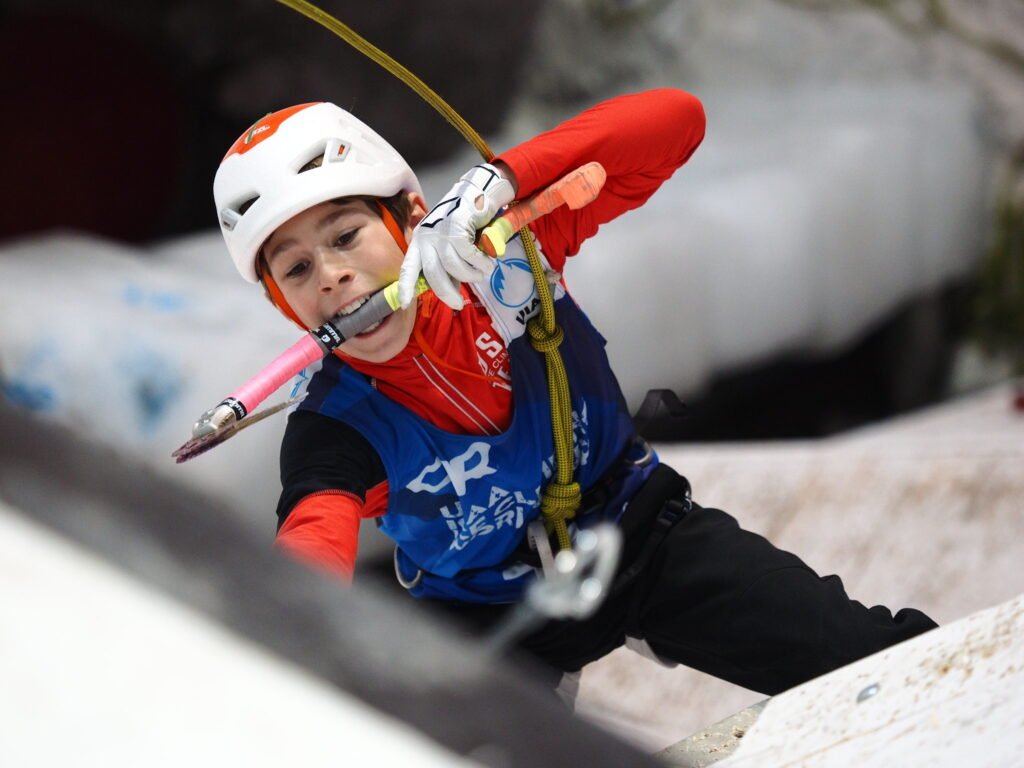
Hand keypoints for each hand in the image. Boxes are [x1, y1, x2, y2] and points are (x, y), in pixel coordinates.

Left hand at [398, 163, 515, 309]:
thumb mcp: (449, 244)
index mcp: (419, 241)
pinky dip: (480, 264)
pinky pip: (469, 256)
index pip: (408, 267)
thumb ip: (447, 265)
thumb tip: (450, 290)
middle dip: (445, 292)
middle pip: (432, 273)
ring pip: (453, 267)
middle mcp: (426, 236)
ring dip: (470, 275)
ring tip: (481, 273)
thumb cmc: (464, 223)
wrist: (478, 193)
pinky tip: (487, 263)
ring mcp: (440, 231)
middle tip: (458, 304)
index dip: (406, 287)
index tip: (405, 304)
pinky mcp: (457, 228)